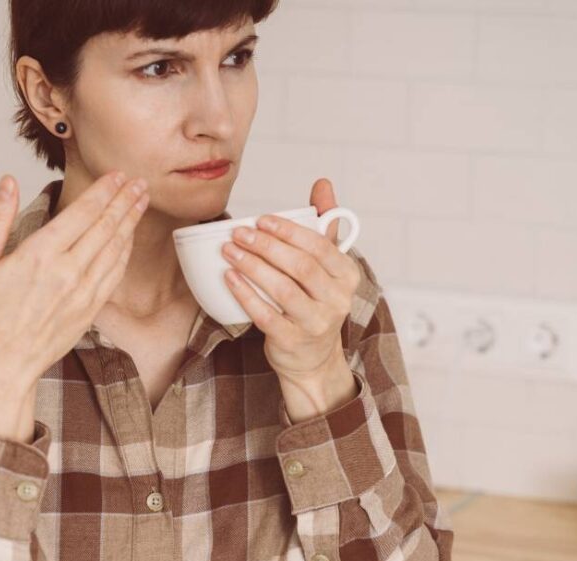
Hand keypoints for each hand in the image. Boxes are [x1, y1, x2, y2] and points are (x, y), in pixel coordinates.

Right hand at [0, 170, 149, 403]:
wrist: (1, 367)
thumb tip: (8, 183)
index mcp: (39, 256)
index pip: (82, 213)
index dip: (104, 191)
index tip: (117, 175)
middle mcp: (67, 272)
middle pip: (105, 227)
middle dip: (124, 200)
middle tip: (139, 181)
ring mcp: (82, 293)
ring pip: (115, 249)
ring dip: (130, 222)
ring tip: (141, 201)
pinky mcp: (89, 310)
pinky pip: (114, 274)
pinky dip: (125, 252)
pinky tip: (129, 238)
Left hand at [220, 178, 360, 381]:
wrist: (313, 358)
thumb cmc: (316, 302)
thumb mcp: (327, 266)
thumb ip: (324, 225)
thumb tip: (323, 184)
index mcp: (347, 276)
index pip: (321, 247)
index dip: (289, 231)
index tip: (262, 220)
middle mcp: (337, 300)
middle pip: (301, 267)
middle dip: (267, 246)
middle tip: (239, 233)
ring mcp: (316, 323)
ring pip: (283, 290)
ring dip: (252, 267)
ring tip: (229, 251)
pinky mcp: (292, 340)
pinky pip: (266, 315)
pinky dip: (246, 294)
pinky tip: (229, 278)